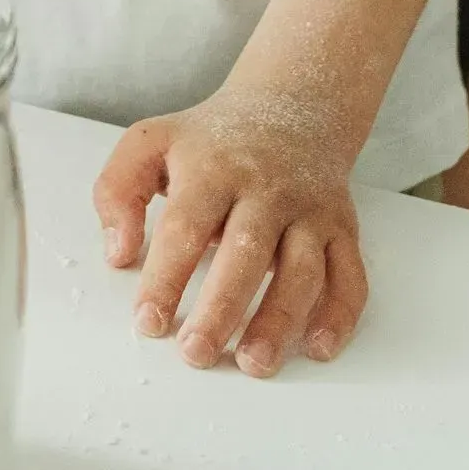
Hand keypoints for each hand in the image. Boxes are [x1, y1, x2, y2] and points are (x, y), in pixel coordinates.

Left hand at [94, 85, 368, 378]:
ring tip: (253, 364)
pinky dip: (340, 314)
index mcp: (212, 168)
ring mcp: (309, 209)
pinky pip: (349, 275)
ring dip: (279, 321)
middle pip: (246, 252)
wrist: (290, 105)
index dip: (165, 277)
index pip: (185, 226)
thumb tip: (118, 254)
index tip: (148, 322)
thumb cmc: (210, 140)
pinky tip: (318, 347)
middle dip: (221, 309)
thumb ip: (118, 192)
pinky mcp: (341, 227)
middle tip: (196, 353)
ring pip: (302, 269)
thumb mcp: (150, 144)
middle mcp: (266, 188)